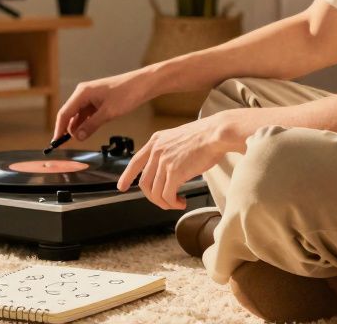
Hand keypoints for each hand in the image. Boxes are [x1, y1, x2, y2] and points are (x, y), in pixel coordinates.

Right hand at [52, 69, 155, 141]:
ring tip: (82, 138)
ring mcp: (90, 97)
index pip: (64, 113)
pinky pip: (87, 114)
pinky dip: (87, 123)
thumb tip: (77, 137)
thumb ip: (91, 125)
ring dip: (79, 127)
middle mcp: (83, 93)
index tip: (56, 143)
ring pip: (79, 115)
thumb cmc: (127, 94)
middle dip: (69, 129)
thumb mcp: (108, 113)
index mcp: (82, 93)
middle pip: (70, 114)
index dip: (59, 129)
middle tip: (70, 144)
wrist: (143, 84)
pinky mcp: (98, 100)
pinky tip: (90, 130)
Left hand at [117, 112, 244, 209]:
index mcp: (156, 141)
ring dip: (165, 202)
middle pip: (144, 182)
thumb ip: (168, 152)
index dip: (127, 176)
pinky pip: (167, 195)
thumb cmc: (204, 137)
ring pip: (155, 192)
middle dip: (152, 197)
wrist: (215, 134)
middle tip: (164, 202)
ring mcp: (164, 161)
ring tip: (177, 203)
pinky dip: (173, 203)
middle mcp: (156, 150)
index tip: (121, 187)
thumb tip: (168, 171)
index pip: (135, 161)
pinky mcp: (174, 172)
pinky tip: (181, 202)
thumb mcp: (178, 139)